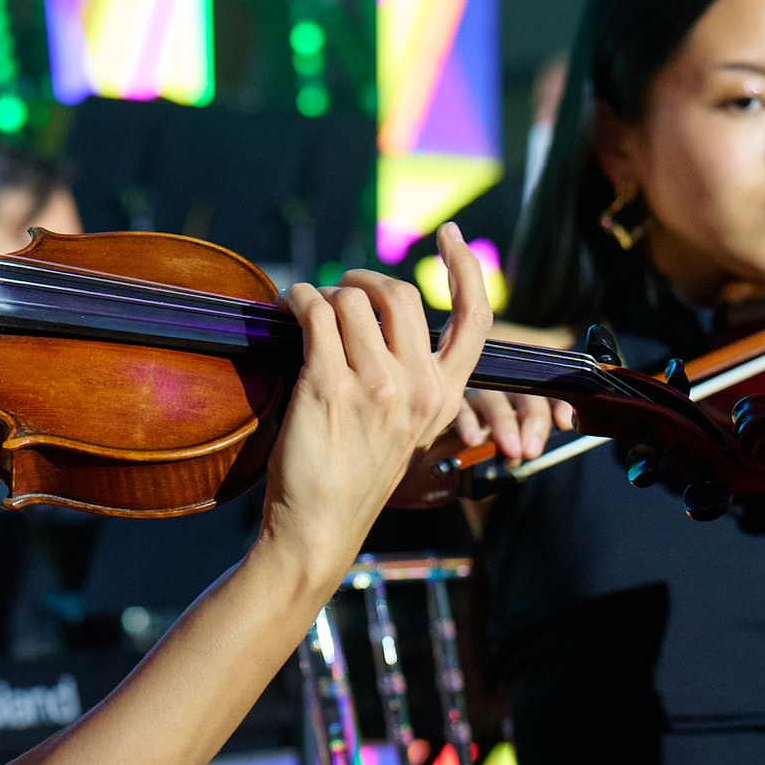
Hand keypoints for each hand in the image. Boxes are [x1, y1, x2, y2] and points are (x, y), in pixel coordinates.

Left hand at [261, 223, 487, 559]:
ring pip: (351, 301)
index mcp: (445, 398)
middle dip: (363, 280)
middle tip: (339, 292)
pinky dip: (298, 299)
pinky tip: (288, 308)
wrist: (319, 528)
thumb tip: (371, 317)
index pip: (476, 320)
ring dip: (322, 294)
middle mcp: (419, 389)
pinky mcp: (330, 386)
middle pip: (401, 295)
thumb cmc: (351, 477)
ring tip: (302, 309)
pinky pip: (315, 314)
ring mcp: (377, 386)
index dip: (466, 269)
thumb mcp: (402, 428)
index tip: (452, 236)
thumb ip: (404, 378)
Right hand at [450, 391, 576, 461]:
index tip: (564, 424)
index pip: (549, 391)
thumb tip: (562, 428)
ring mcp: (477, 389)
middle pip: (523, 391)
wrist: (445, 438)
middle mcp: (504, 383)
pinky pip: (461, 408)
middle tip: (532, 451)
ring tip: (512, 452)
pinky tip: (474, 441)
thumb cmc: (491, 437)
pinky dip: (469, 423)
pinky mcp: (453, 398)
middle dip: (533, 420)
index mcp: (526, 390)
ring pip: (493, 398)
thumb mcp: (518, 436)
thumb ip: (535, 434)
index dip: (558, 404)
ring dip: (504, 424)